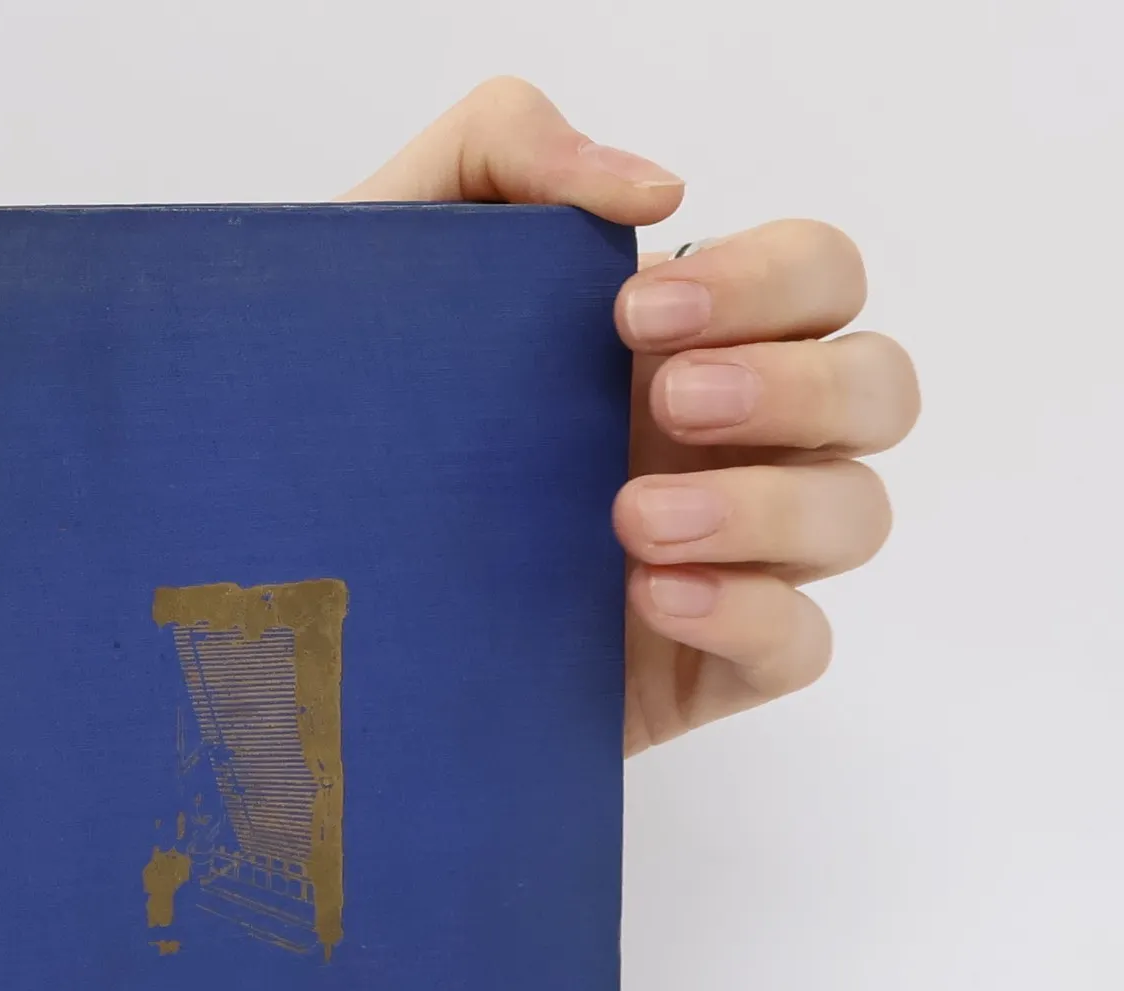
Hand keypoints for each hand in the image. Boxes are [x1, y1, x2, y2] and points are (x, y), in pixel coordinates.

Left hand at [343, 78, 919, 753]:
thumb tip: (656, 187)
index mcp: (684, 341)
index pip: (819, 277)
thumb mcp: (389, 253)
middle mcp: (727, 443)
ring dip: (768, 506)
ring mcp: (726, 558)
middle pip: (876, 387)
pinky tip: (648, 598)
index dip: (768, 279)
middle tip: (669, 399)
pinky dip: (750, 613)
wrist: (285, 585)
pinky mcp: (696, 667)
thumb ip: (500, 151)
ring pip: (854, 515)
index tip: (632, 313)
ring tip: (632, 521)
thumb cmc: (350, 415)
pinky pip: (801, 644)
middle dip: (794, 383)